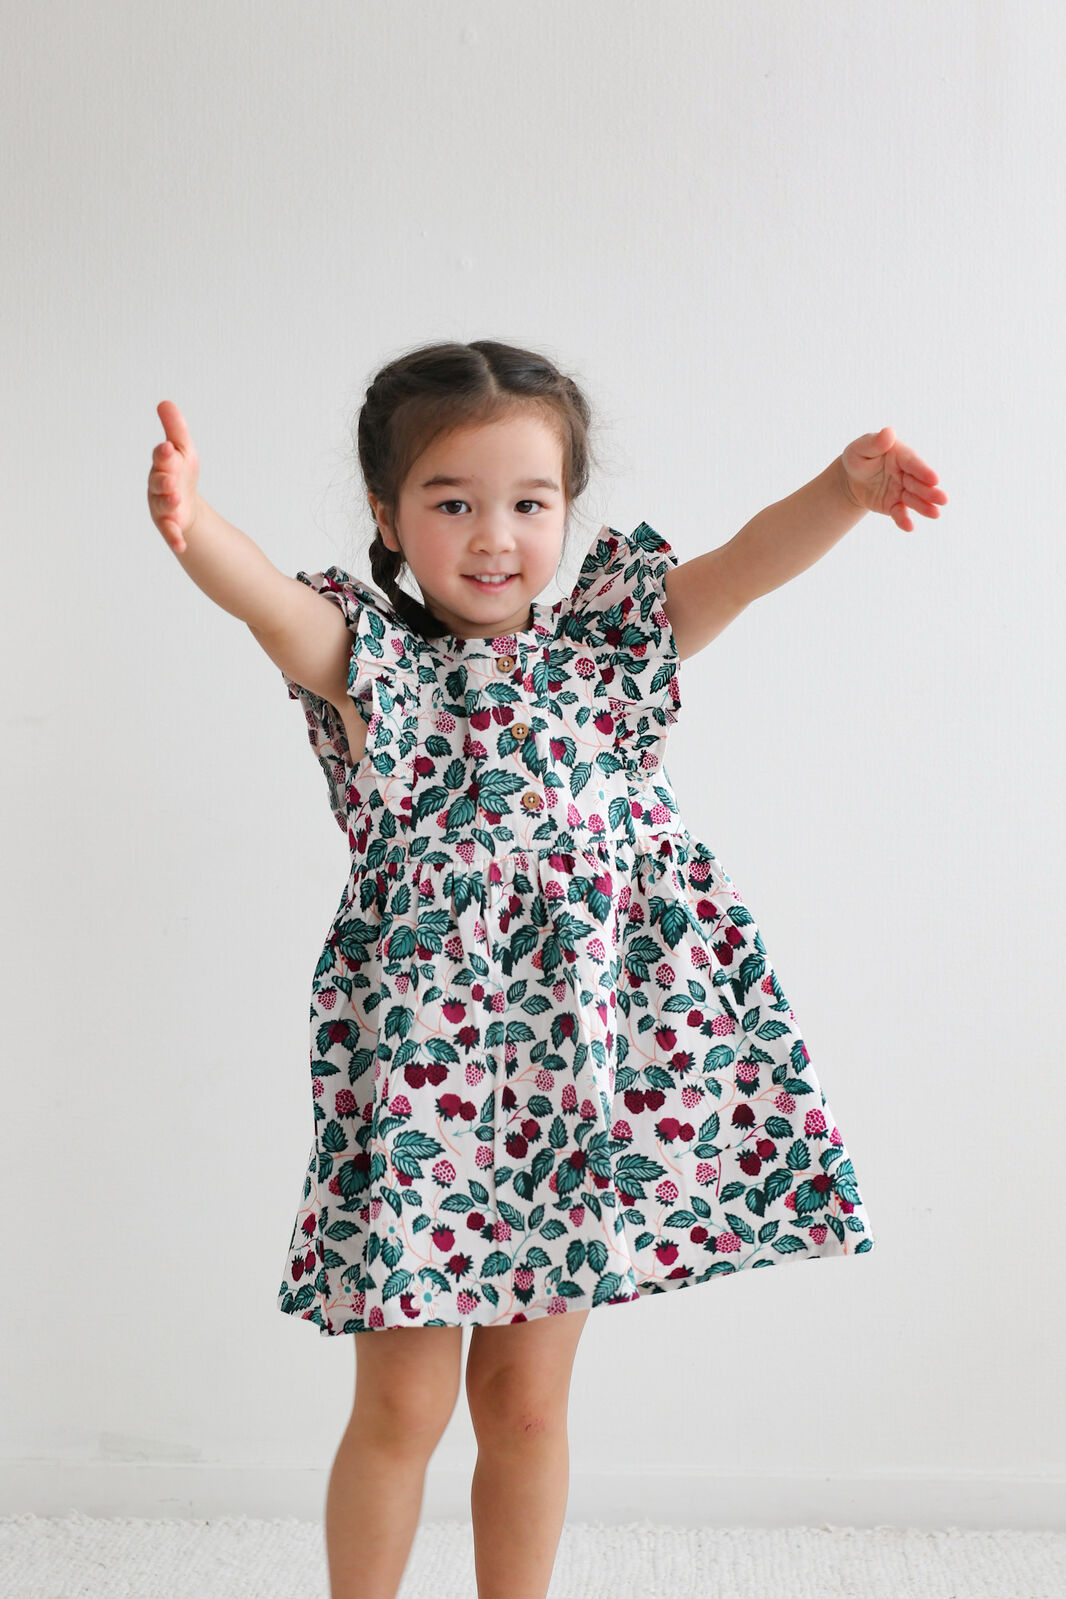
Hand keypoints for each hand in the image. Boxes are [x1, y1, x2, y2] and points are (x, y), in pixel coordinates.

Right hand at [148, 400, 200, 553]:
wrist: (186, 504)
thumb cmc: (181, 473)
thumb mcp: (183, 449)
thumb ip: (175, 428)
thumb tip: (165, 402)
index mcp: (162, 465)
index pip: (161, 457)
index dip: (163, 454)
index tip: (168, 448)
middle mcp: (158, 485)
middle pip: (160, 481)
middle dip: (165, 479)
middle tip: (172, 478)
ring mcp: (162, 506)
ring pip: (164, 505)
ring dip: (169, 504)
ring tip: (177, 501)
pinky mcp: (170, 525)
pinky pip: (170, 532)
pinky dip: (175, 538)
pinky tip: (181, 545)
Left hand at [839, 426, 947, 531]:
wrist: (851, 478)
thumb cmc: (858, 457)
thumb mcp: (861, 448)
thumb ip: (874, 442)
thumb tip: (888, 432)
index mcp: (901, 456)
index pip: (914, 463)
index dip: (923, 471)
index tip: (935, 479)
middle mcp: (906, 473)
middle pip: (919, 483)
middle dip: (930, 492)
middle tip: (943, 500)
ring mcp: (902, 490)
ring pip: (914, 499)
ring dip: (924, 507)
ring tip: (936, 514)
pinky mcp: (894, 505)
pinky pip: (899, 512)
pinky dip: (904, 520)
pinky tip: (909, 527)